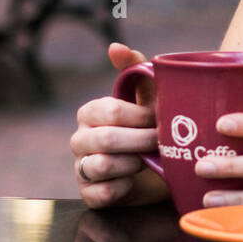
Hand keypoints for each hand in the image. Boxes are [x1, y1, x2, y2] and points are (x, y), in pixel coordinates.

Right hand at [70, 43, 163, 208]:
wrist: (158, 171)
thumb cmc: (150, 128)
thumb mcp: (149, 98)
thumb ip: (136, 69)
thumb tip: (114, 46)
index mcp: (90, 112)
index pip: (110, 111)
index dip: (140, 117)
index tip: (160, 119)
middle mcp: (80, 139)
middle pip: (106, 139)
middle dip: (141, 141)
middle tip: (162, 142)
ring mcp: (81, 168)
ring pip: (101, 165)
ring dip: (133, 164)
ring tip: (149, 160)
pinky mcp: (89, 195)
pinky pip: (102, 193)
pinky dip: (123, 187)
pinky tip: (135, 180)